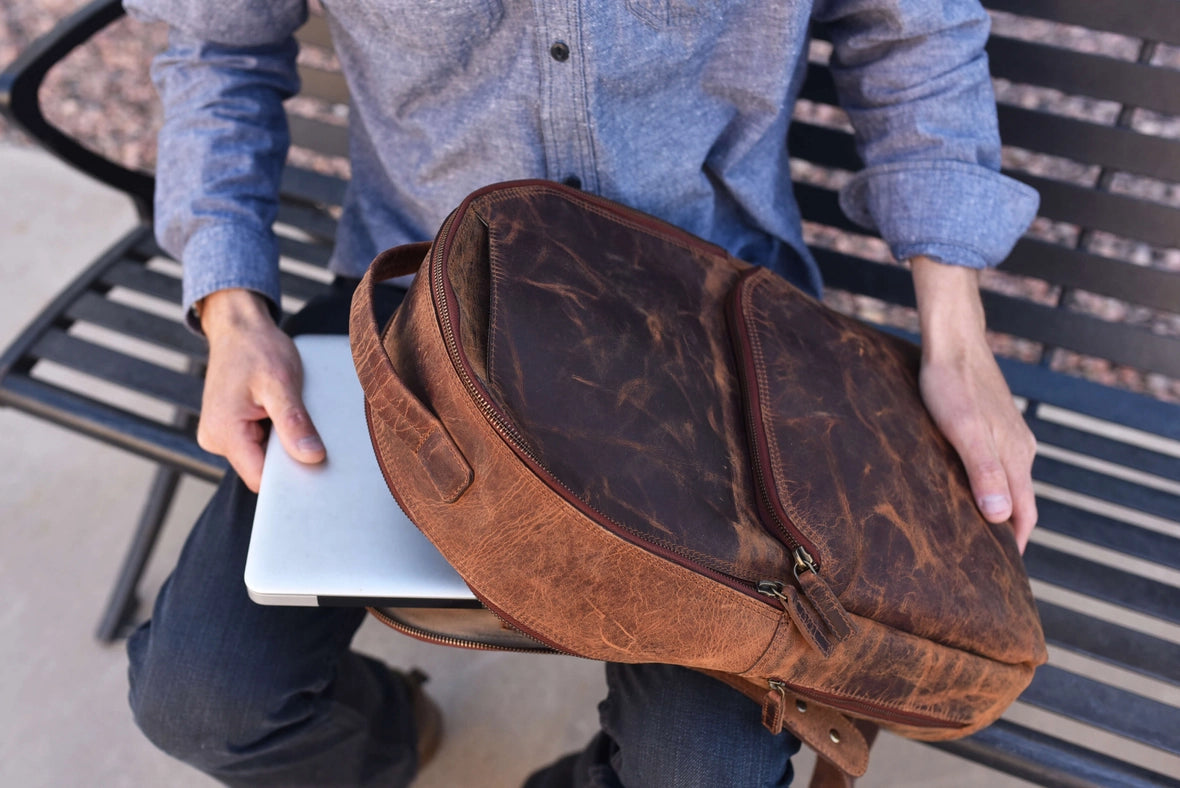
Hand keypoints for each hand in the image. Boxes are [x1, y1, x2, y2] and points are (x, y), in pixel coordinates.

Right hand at [196, 289, 324, 491]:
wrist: (239, 327)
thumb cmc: (257, 348)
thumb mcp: (281, 383)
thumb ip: (293, 422)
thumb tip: (311, 457)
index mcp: (223, 432)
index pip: (261, 479)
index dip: (290, 477)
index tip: (315, 464)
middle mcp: (215, 439)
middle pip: (262, 470)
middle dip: (288, 457)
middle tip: (309, 430)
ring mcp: (220, 434)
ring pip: (262, 457)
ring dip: (282, 442)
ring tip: (291, 413)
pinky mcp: (229, 428)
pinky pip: (258, 443)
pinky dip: (275, 433)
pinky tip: (282, 413)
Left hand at [910, 257, 1036, 551]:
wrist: (952, 340)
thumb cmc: (951, 384)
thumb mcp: (962, 430)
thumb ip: (982, 471)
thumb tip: (1002, 518)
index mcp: (1015, 458)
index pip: (1023, 516)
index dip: (1014, 547)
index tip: (1002, 578)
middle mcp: (1019, 450)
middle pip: (1019, 502)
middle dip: (1007, 532)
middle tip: (985, 563)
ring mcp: (1009, 435)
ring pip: (1008, 483)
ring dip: (997, 508)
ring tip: (975, 532)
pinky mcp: (994, 423)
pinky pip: (997, 464)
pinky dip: (988, 485)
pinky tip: (968, 487)